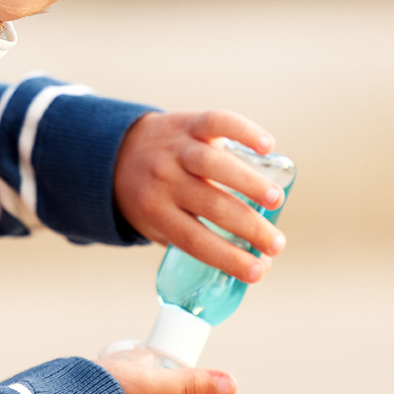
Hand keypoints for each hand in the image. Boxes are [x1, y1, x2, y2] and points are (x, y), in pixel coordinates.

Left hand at [112, 110, 286, 283]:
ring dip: (250, 183)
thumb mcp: (159, 227)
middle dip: (249, 227)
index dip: (228, 258)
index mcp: (156, 211)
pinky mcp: (190, 122)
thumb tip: (261, 266)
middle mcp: (165, 178)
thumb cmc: (150, 199)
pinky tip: (268, 146)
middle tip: (276, 243)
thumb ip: (202, 243)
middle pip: (212, 205)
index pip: (195, 240)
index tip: (259, 272)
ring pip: (215, 164)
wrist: (116, 151)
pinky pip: (218, 122)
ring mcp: (177, 148)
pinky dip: (244, 131)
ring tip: (277, 200)